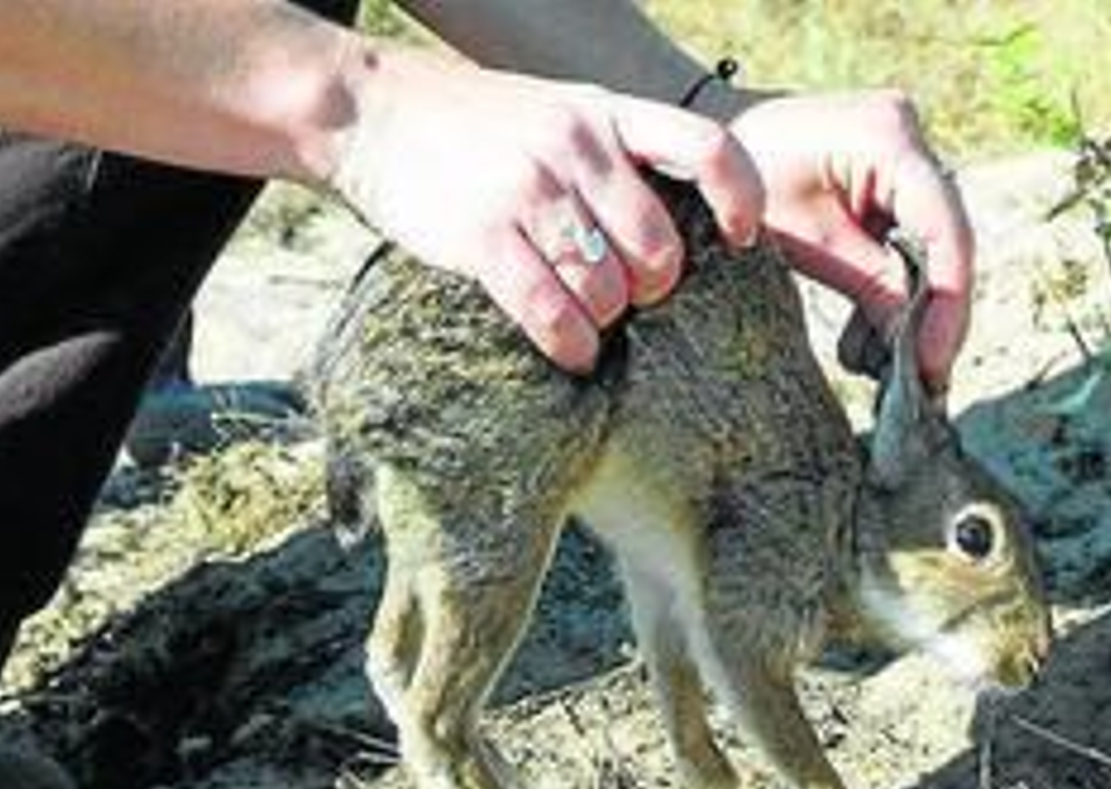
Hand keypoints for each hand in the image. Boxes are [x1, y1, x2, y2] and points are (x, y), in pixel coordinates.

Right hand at [333, 49, 763, 372]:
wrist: (371, 112)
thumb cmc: (472, 126)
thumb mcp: (556, 111)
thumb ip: (609, 156)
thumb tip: (666, 232)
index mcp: (606, 112)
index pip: (707, 148)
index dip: (739, 200)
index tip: (739, 239)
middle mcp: (578, 146)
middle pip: (659, 248)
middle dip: (653, 290)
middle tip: (630, 300)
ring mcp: (530, 190)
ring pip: (607, 290)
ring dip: (606, 325)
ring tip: (591, 330)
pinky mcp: (483, 235)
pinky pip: (552, 312)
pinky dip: (571, 346)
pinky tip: (570, 354)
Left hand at [729, 90, 973, 389]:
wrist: (707, 144)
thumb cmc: (744, 183)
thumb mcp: (807, 242)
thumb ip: (871, 285)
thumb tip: (915, 348)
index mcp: (889, 137)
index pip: (942, 229)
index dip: (947, 302)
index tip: (932, 364)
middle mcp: (908, 133)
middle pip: (946, 237)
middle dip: (935, 312)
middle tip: (924, 378)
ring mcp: (903, 150)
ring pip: (932, 243)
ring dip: (916, 305)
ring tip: (891, 366)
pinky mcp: (889, 173)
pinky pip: (908, 236)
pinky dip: (896, 284)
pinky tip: (876, 334)